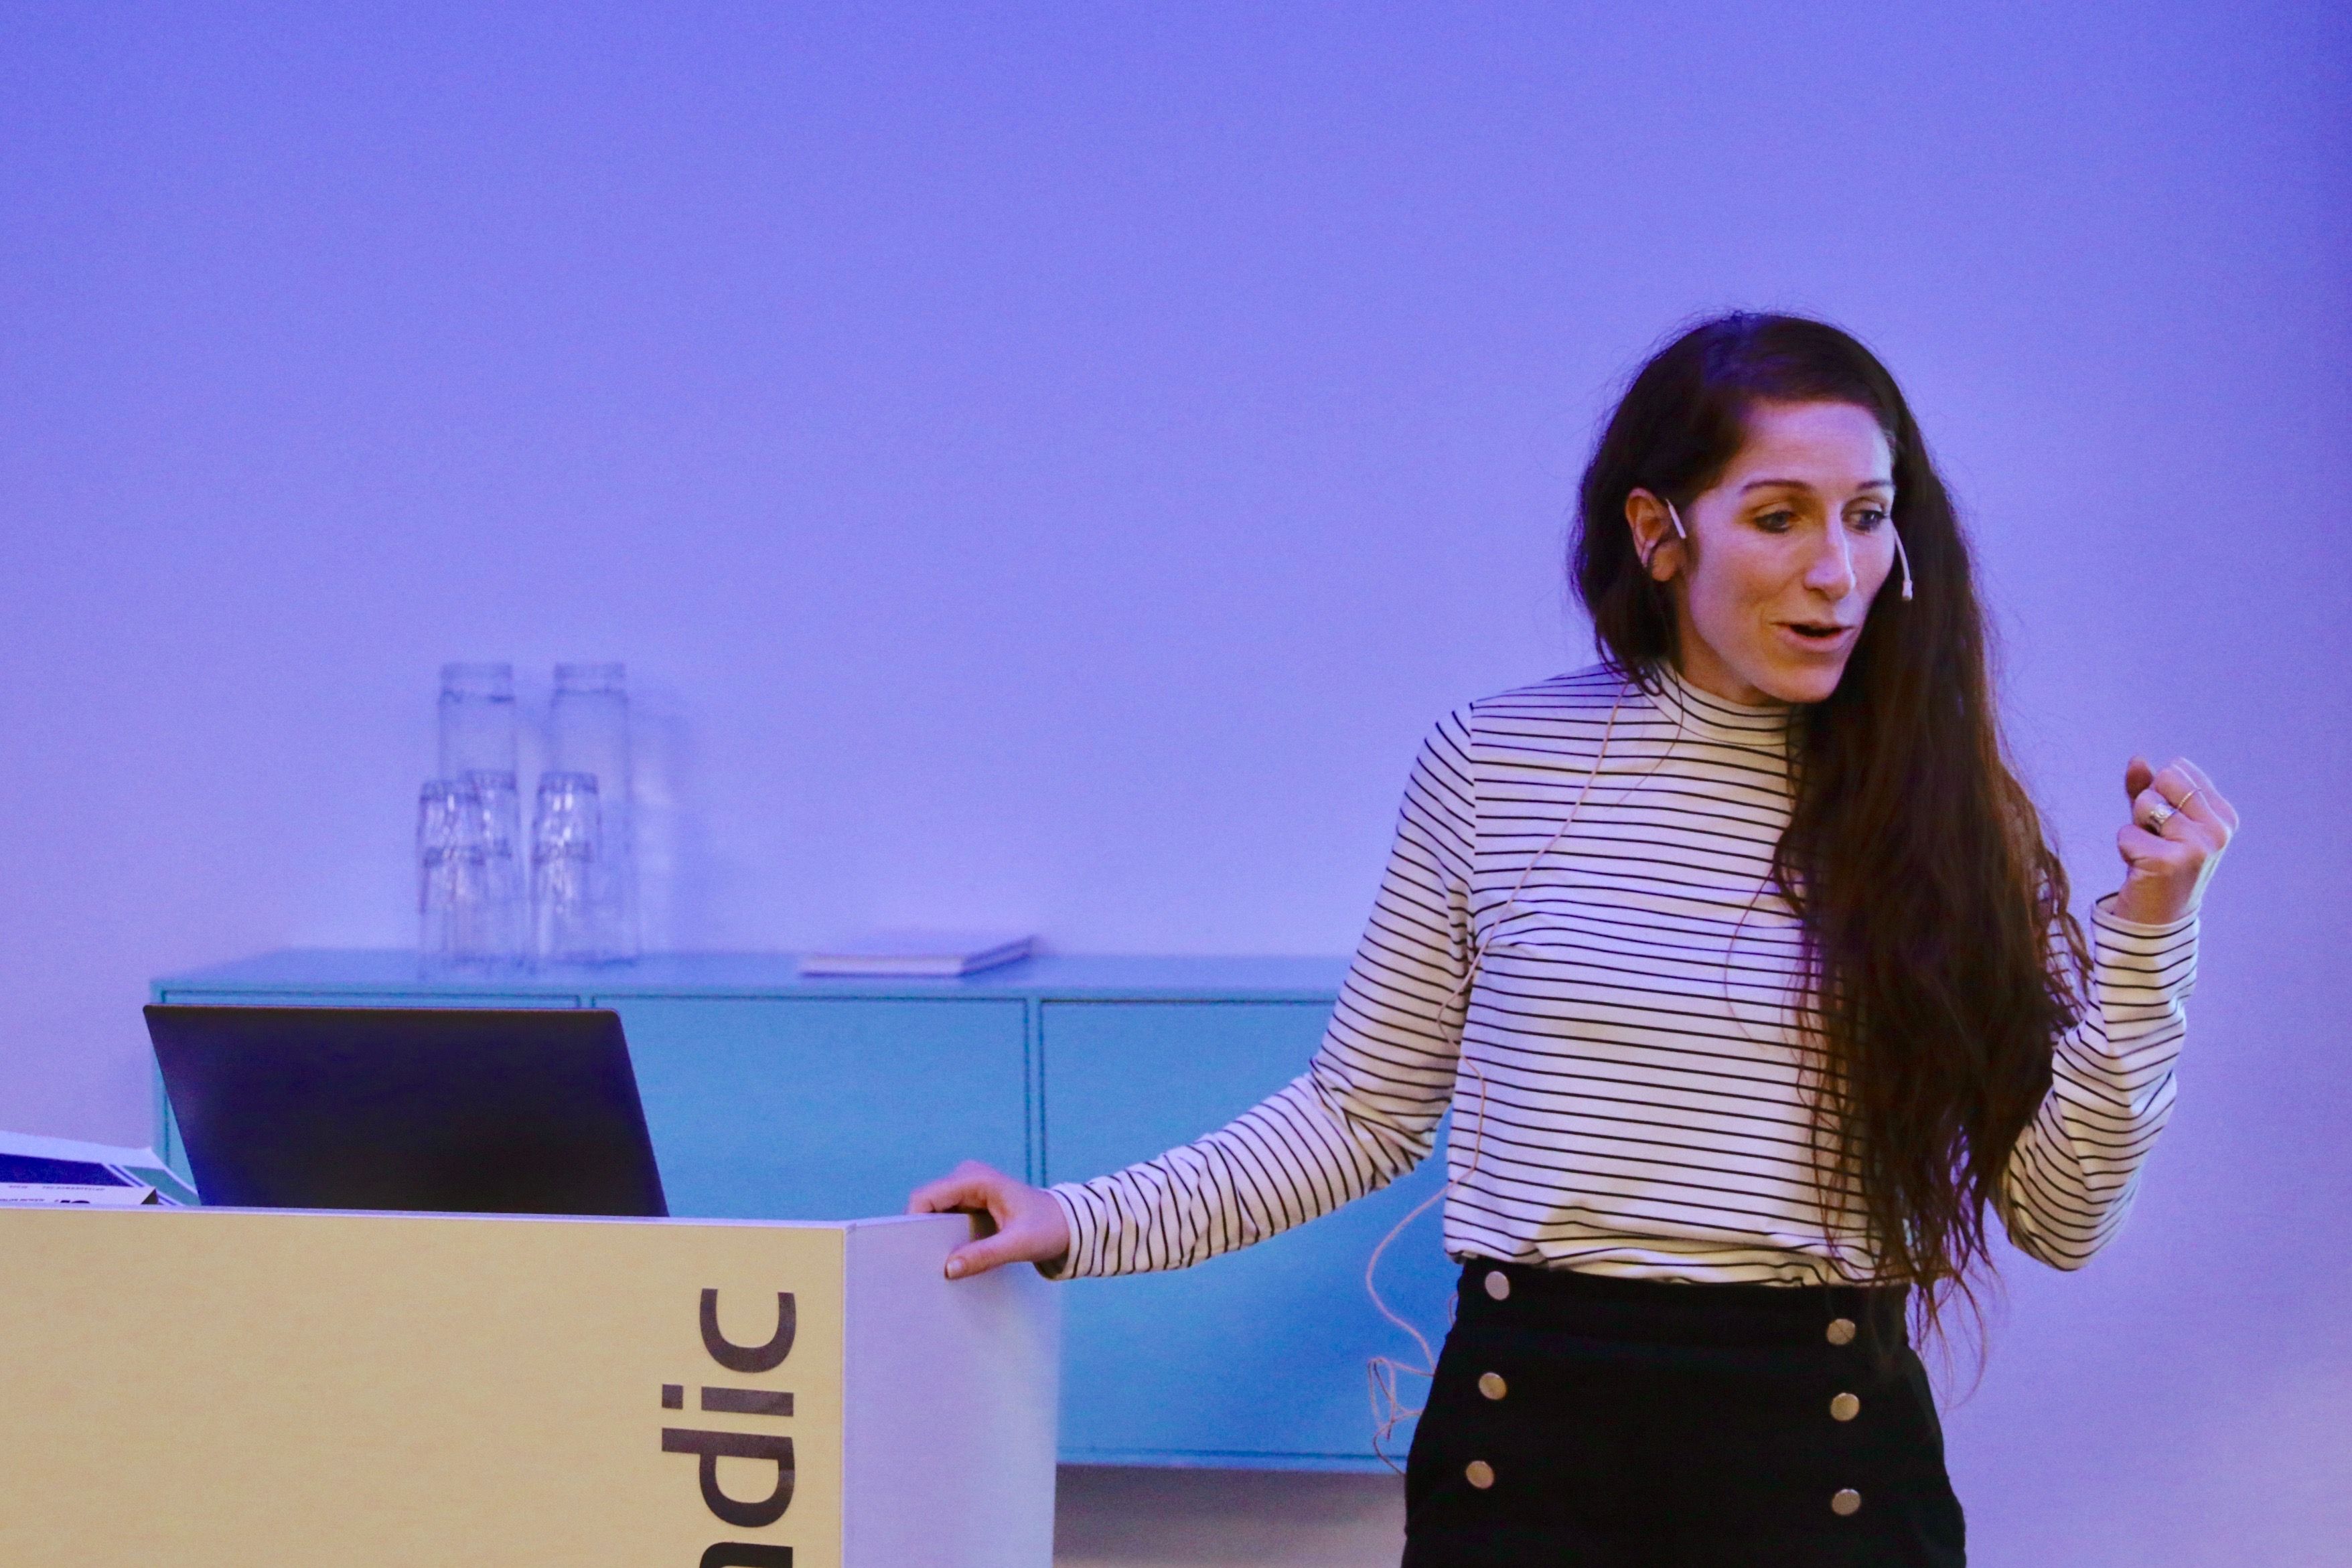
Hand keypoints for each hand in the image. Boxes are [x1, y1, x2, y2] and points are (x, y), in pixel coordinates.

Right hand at [906, 1160, 1071, 1279]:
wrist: (1069, 1224)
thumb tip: (948, 1269)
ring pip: (933, 1213)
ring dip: (931, 1237)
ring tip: (933, 1264)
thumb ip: (984, 1256)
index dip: (912, 1222)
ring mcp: (967, 1190)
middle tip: (920, 1264)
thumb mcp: (1018, 1244)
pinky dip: (944, 1238)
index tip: (911, 1252)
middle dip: (921, 1232)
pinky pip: (945, 1219)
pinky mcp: (971, 1203)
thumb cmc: (1049, 1228)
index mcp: (975, 1179)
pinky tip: (949, 1259)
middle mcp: (966, 1178)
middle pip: (926, 1205)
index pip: (926, 1197)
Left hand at [2113, 754, 2237, 925]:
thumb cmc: (2157, 862)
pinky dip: (2126, 848)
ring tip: (2149, 854)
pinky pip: (2127, 832)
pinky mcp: (2170, 862)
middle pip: (2165, 779)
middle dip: (2148, 805)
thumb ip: (2146, 788)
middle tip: (2155, 838)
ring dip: (2136, 828)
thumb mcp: (2155, 820)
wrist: (2158, 917)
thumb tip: (2138, 759)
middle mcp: (2218, 830)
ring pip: (2145, 804)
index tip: (2166, 825)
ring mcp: (2198, 846)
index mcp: (2223, 815)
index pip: (2178, 769)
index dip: (2159, 792)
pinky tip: (2141, 869)